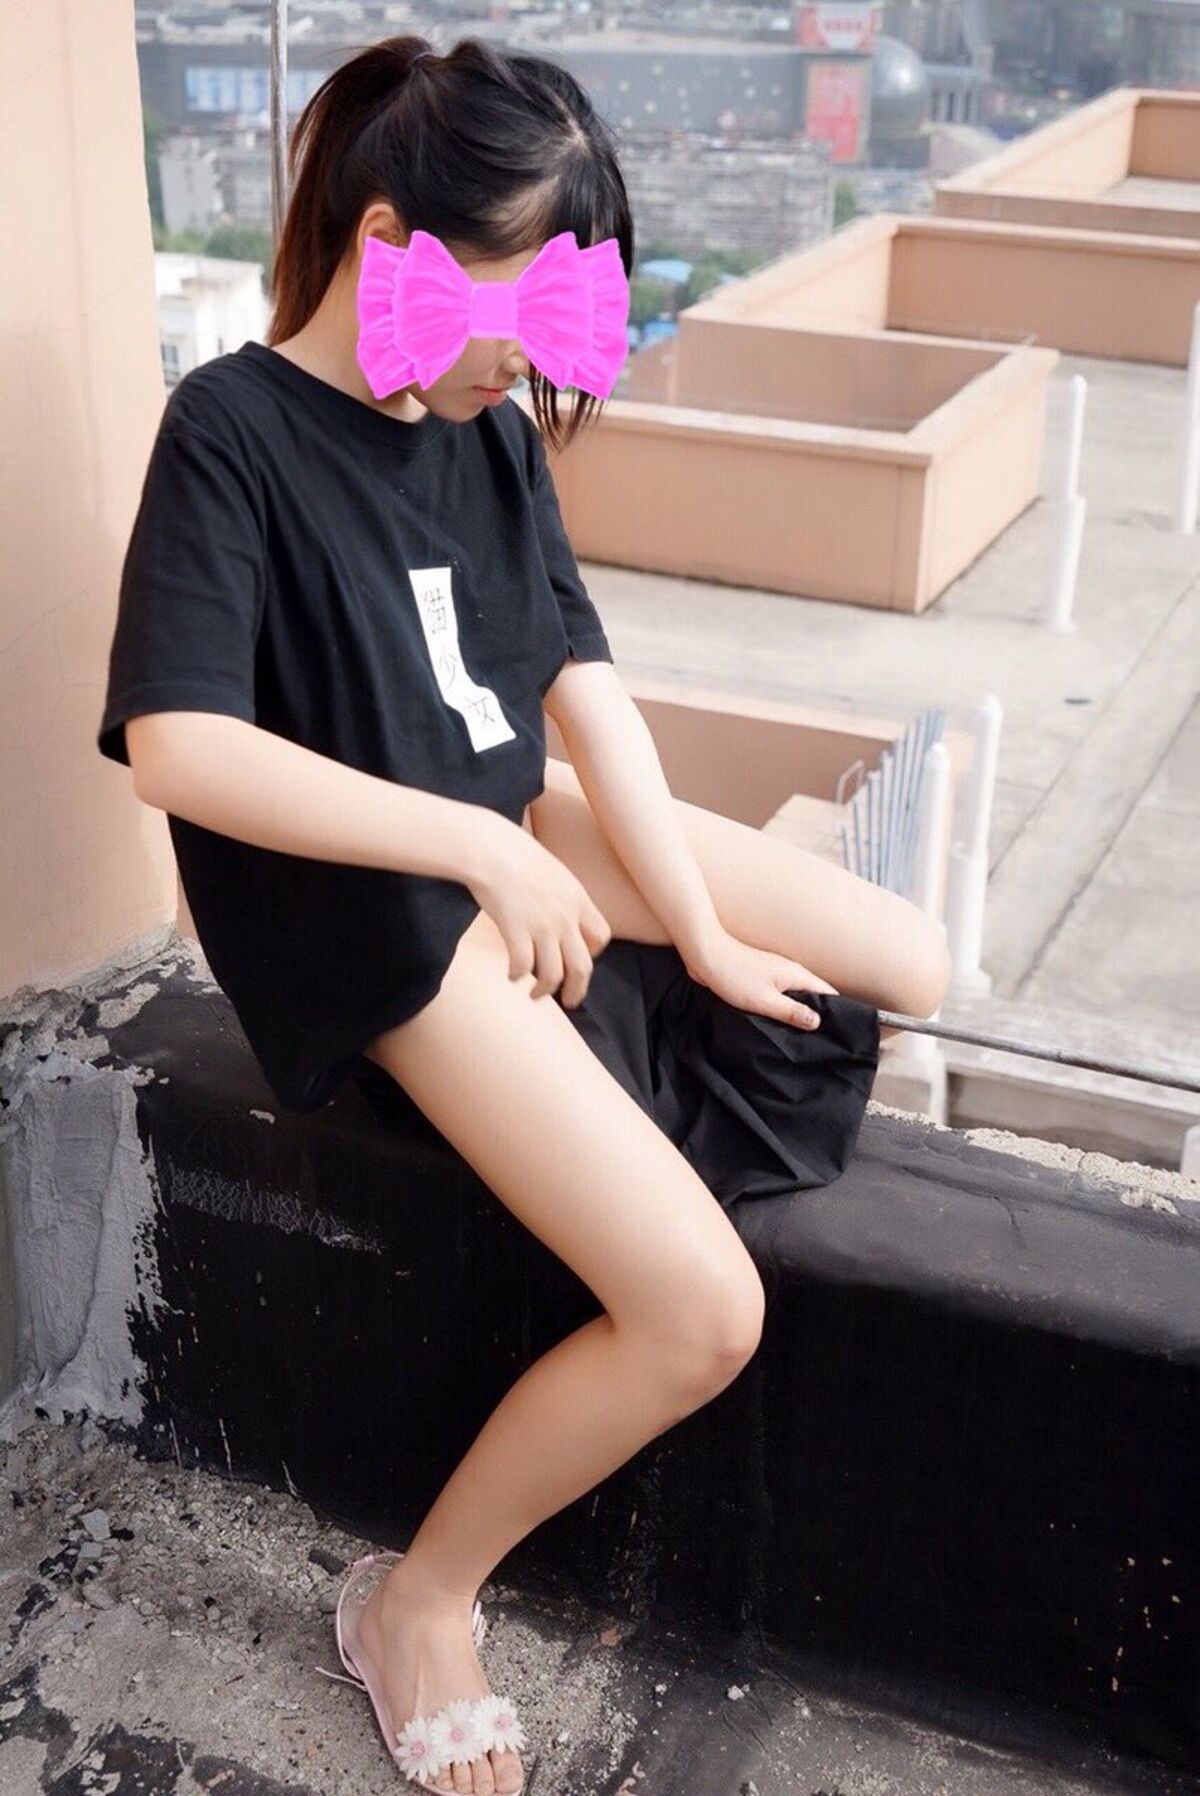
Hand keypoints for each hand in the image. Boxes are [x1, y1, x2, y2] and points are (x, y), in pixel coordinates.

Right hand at [464, 812, 611, 1007]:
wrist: (491, 847)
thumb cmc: (516, 855)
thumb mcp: (554, 872)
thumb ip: (562, 896)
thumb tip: (559, 915)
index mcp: (578, 900)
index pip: (601, 937)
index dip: (592, 954)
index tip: (578, 960)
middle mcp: (565, 916)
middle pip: (582, 966)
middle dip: (577, 990)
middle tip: (569, 1001)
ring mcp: (541, 925)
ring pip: (552, 974)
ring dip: (544, 991)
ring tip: (534, 995)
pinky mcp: (516, 930)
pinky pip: (523, 967)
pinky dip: (517, 976)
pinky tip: (511, 976)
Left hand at [681, 927, 837, 1029]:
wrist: (705, 955)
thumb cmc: (733, 975)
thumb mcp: (765, 1000)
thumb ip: (791, 1012)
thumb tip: (817, 1022)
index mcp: (796, 975)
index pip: (827, 993)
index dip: (837, 1010)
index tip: (843, 1030)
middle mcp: (790, 972)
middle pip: (814, 994)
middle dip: (819, 1014)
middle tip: (824, 1039)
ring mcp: (775, 974)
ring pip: (795, 995)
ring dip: (799, 1011)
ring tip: (804, 1035)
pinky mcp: (761, 979)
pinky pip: (780, 995)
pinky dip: (783, 1007)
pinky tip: (779, 1022)